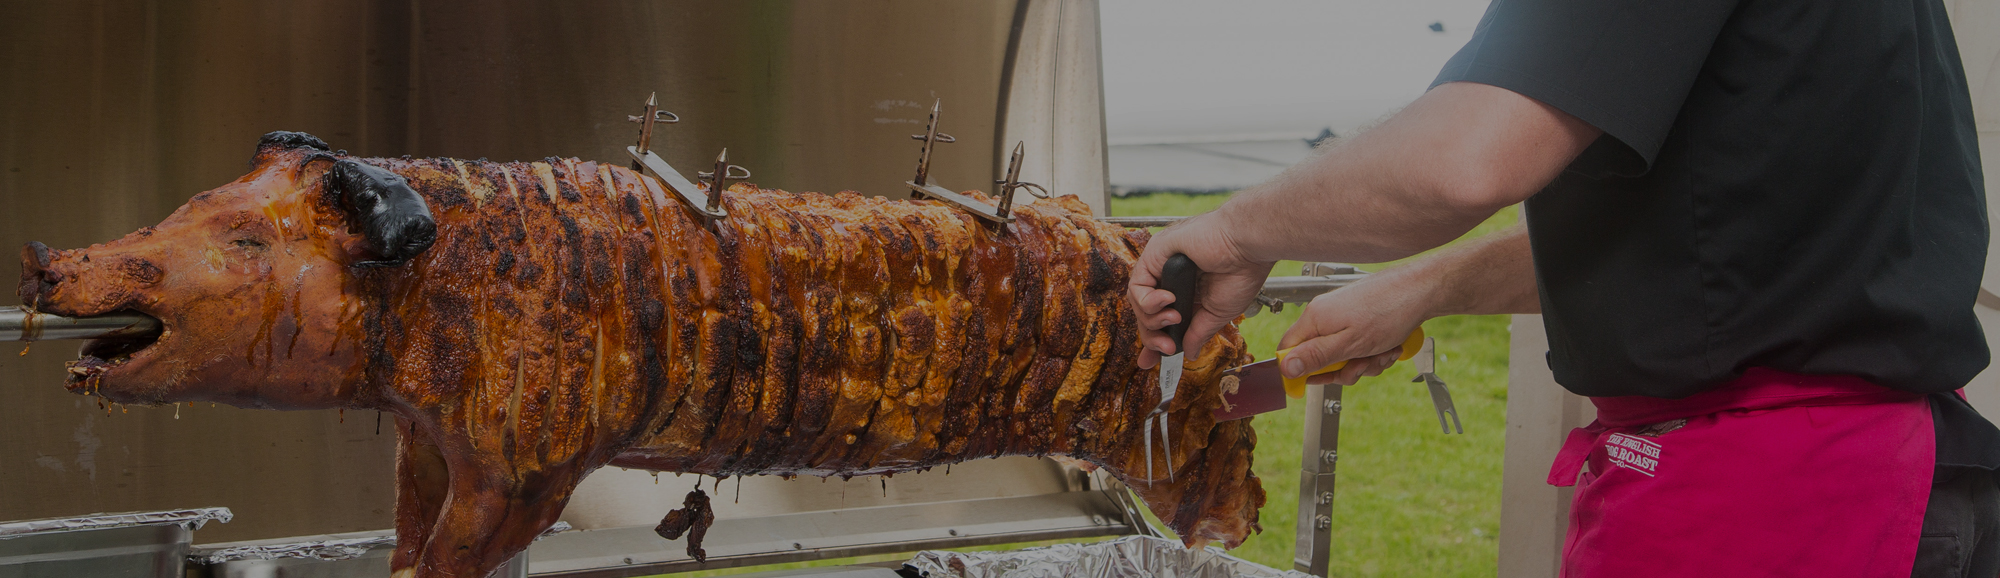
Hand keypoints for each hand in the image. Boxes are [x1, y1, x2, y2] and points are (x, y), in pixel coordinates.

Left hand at [1129, 211, 1274, 368]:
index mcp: (1188, 291)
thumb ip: (1198, 333)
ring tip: (1174, 319)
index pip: (1160, 319)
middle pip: (1146, 314)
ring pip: (1138, 302)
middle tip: (1167, 348)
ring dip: (1152, 319)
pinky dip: (1147, 300)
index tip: (1151, 361)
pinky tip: (1167, 301)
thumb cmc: (1242, 271)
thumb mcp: (1217, 314)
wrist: (1247, 247)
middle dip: (1152, 336)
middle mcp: (1171, 278)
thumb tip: (1190, 353)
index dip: (1154, 341)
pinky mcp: (1154, 253)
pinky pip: (1137, 285)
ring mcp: (1161, 266)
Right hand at [1277, 262, 1435, 384]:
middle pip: (1320, 357)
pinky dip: (1374, 353)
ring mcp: (1343, 318)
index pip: (1288, 349)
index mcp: (1315, 319)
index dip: (1296, 370)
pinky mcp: (1359, 320)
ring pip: (1343, 356)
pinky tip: (1388, 347)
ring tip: (1382, 352)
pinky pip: (1358, 348)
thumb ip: (1315, 357)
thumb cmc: (1388, 312)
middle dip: (1344, 369)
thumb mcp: (1348, 344)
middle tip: (1362, 365)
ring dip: (1365, 362)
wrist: (1420, 292)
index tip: (1307, 384)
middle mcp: (1325, 316)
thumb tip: (1285, 368)